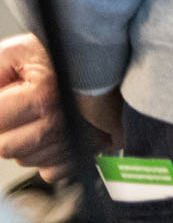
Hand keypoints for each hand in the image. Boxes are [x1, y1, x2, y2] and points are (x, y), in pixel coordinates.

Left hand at [0, 34, 117, 181]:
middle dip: (2, 129)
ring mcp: (75, 141)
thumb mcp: (17, 52)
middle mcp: (61, 122)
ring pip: (25, 159)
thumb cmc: (63, 53)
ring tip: (33, 115)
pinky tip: (50, 131)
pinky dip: (44, 155)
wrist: (112, 60)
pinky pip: (50, 170)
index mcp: (42, 95)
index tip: (3, 101)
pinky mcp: (86, 153)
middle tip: (14, 107)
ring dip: (21, 142)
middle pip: (4, 147)